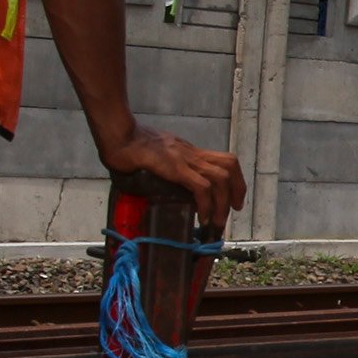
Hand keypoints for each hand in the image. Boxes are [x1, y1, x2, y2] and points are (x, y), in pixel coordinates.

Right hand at [99, 125, 248, 232]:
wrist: (119, 136)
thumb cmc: (132, 146)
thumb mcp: (159, 155)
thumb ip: (169, 165)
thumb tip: (168, 182)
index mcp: (190, 151)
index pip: (224, 160)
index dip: (235, 179)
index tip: (233, 198)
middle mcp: (192, 153)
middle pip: (230, 165)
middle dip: (238, 189)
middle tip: (234, 210)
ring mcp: (185, 159)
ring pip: (221, 177)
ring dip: (223, 202)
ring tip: (218, 221)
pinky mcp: (176, 168)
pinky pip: (201, 187)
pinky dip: (207, 205)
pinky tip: (203, 217)